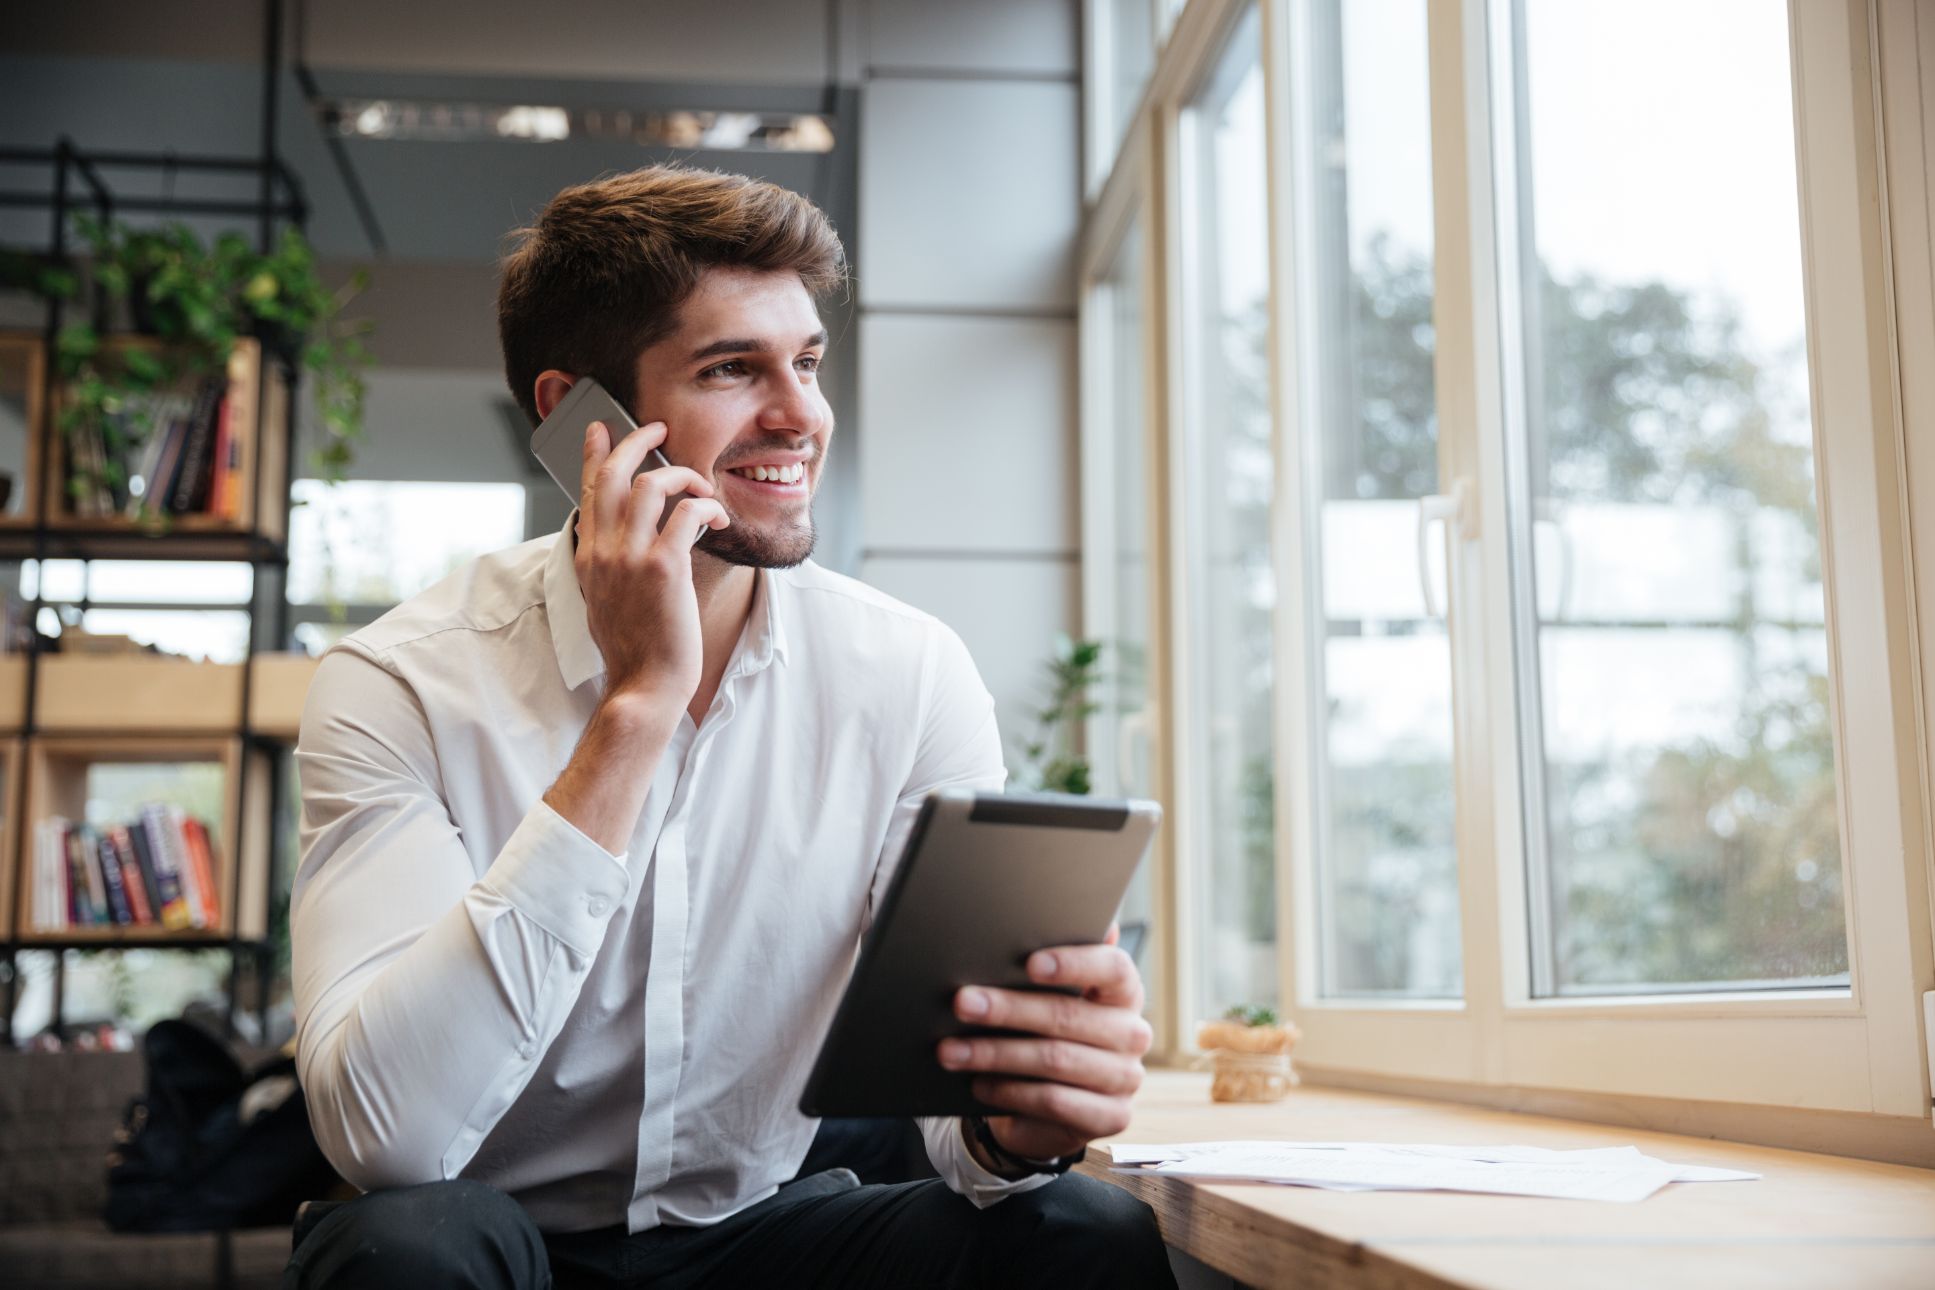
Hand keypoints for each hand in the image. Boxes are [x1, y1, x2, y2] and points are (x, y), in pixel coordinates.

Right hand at [574, 419, 727, 707]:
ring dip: (683, 475)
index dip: (595, 453)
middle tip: (657, 426)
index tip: (601, 429)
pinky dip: (707, 506)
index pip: (588, 490)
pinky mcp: (664, 568)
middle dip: (636, 440)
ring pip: (651, 484)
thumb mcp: (605, 601)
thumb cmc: (634, 650)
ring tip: (702, 486)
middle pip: (614, 473)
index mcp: (589, 558)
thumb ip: (609, 565)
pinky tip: (718, 518)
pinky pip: (687, 513)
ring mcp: (631, 557)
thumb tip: (621, 541)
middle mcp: (604, 551)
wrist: (643, 685)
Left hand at [939, 923, 1151, 1164]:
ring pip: (1054, 1060)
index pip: (1114, 968)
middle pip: (1069, 1016)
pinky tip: (979, 1084)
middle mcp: (1132, 1033)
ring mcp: (1125, 1078)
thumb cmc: (1044, 1032)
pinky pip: (1053, 1101)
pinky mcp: (1110, 1118)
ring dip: (994, 1054)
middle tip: (962, 1003)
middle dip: (1008, 1009)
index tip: (1029, 963)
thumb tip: (1033, 911)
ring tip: (951, 1050)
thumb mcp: (1045, 997)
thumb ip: (1045, 962)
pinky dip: (1010, 1091)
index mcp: (1123, 992)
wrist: (1047, 1103)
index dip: (1074, 963)